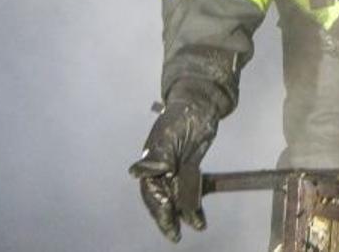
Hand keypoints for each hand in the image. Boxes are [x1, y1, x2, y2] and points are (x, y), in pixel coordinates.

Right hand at [129, 94, 220, 241]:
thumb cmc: (182, 116)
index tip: (169, 219)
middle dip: (167, 217)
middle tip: (174, 234)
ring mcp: (174, 168)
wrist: (201, 104)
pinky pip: (188, 190)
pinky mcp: (188, 167)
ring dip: (183, 213)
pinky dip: (194, 204)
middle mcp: (160, 168)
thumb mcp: (168, 136)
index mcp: (150, 161)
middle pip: (161, 198)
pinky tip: (199, 217)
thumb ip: (156, 157)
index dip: (158, 207)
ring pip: (175, 197)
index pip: (151, 191)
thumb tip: (137, 173)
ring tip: (196, 226)